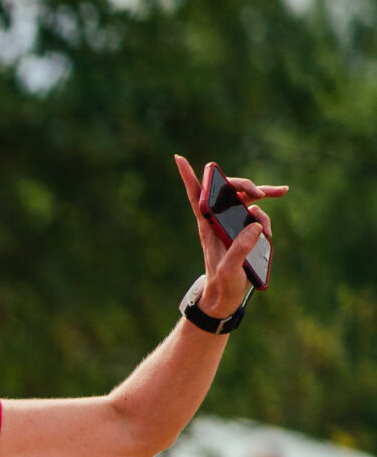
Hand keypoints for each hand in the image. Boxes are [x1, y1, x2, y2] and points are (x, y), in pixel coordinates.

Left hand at [176, 154, 284, 319]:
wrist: (225, 297)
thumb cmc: (222, 284)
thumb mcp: (229, 270)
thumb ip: (240, 249)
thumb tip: (255, 225)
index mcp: (208, 227)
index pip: (196, 197)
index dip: (189, 177)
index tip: (178, 158)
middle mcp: (219, 222)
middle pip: (230, 192)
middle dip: (248, 185)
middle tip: (262, 193)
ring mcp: (233, 226)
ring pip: (247, 201)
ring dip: (264, 198)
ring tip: (277, 205)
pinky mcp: (244, 232)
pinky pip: (258, 216)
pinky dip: (267, 218)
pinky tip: (269, 232)